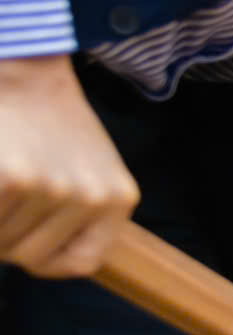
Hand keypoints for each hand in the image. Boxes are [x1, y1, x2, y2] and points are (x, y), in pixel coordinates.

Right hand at [0, 55, 137, 277]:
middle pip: (29, 256)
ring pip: (1, 242)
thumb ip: (78, 216)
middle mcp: (91, 198)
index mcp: (118, 199)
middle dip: (6, 236)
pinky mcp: (12, 180)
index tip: (26, 238)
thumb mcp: (88, 169)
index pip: (80, 263)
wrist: (25, 71)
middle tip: (6, 199)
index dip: (44, 258)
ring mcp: (52, 189)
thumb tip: (38, 260)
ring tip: (2, 182)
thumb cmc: (49, 124)